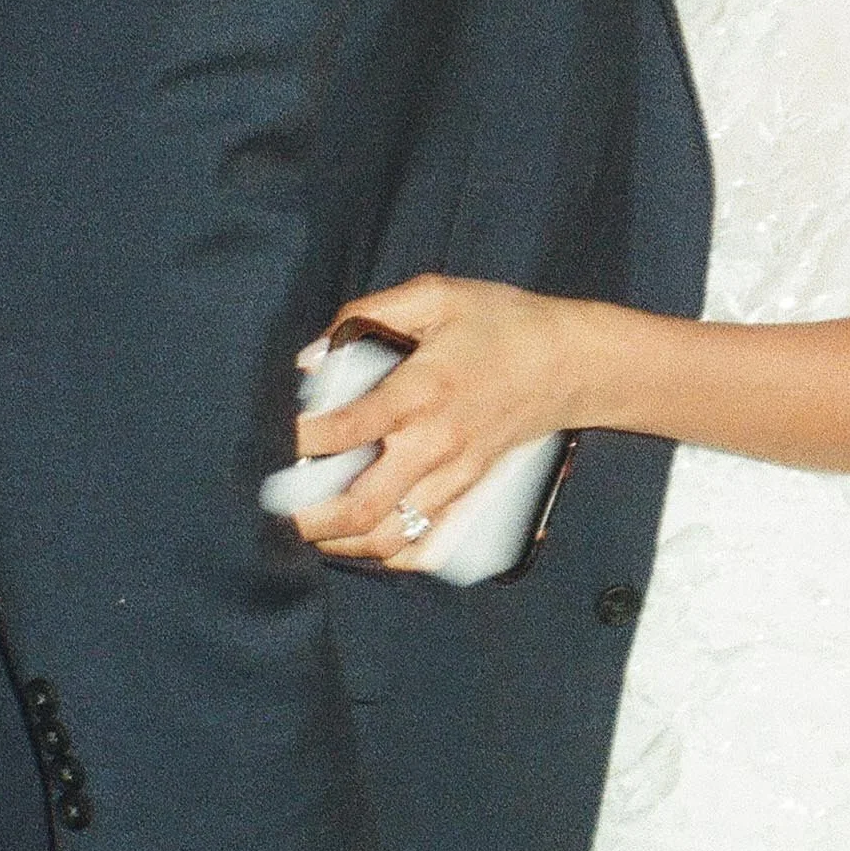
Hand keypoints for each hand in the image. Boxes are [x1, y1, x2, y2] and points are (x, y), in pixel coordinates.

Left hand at [289, 278, 585, 566]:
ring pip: (390, 534)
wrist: (570, 364)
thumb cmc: (499, 323)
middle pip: (364, 504)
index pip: (350, 428)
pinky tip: (362, 545)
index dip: (305, 440)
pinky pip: (425, 542)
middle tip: (279, 510)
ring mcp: (454, 476)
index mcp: (423, 390)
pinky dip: (389, 554)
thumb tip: (311, 357)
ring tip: (310, 532)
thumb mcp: (435, 296)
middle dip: (312, 517)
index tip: (280, 439)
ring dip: (342, 543)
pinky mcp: (469, 492)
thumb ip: (367, 314)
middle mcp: (435, 443)